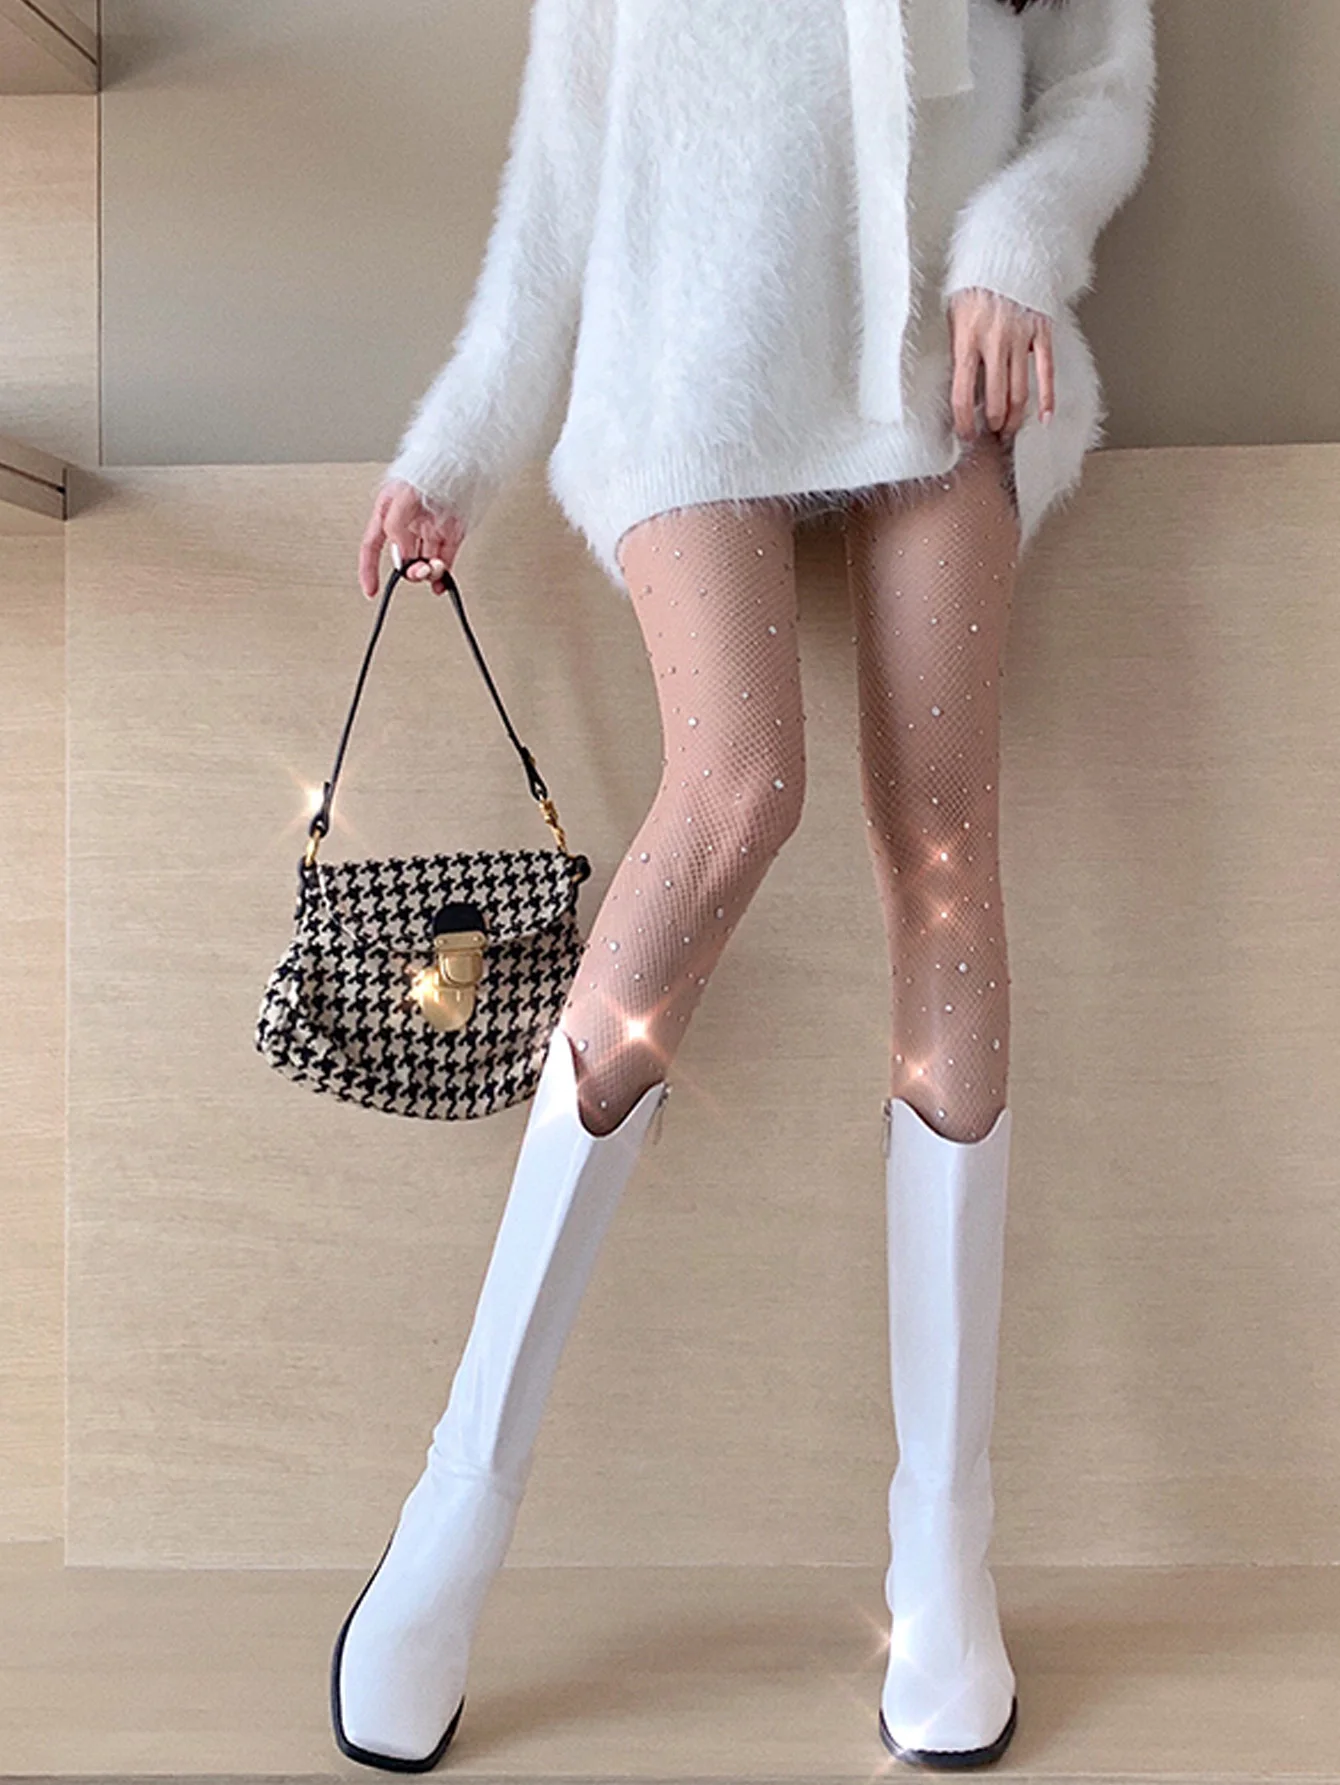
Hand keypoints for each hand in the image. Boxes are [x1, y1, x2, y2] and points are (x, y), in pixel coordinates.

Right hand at [360, 480, 467, 598]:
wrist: (459, 461)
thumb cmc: (427, 469)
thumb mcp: (400, 497)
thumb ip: (396, 528)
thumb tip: (401, 557)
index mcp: (388, 513)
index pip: (372, 546)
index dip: (368, 568)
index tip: (371, 590)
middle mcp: (409, 524)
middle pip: (403, 559)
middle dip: (409, 570)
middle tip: (418, 571)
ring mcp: (430, 530)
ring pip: (425, 562)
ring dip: (428, 573)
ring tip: (435, 569)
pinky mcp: (451, 534)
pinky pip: (445, 560)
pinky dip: (444, 574)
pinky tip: (443, 582)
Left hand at [947, 287, 1055, 442]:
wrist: (1006, 251)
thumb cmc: (975, 284)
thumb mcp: (954, 315)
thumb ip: (957, 348)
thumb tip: (958, 384)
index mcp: (966, 339)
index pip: (961, 395)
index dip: (963, 422)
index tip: (965, 435)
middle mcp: (994, 342)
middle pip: (994, 399)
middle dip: (992, 423)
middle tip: (991, 434)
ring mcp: (1020, 338)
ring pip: (1019, 392)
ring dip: (1014, 417)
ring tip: (1009, 430)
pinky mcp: (1041, 332)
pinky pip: (1046, 372)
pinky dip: (1047, 398)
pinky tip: (1044, 418)